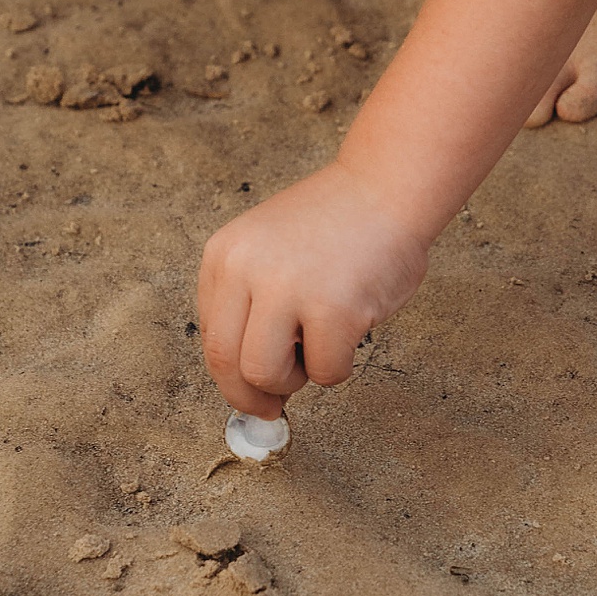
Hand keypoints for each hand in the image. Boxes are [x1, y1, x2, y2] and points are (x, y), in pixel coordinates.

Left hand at [197, 163, 427, 417]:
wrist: (385, 189)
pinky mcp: (333, 310)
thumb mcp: (266, 247)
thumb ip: (249, 300)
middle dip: (251, 396)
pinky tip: (352, 329)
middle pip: (226, 363)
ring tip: (319, 345)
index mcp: (225, 253)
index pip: (211, 335)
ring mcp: (288, 288)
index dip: (230, 373)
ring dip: (296, 378)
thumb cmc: (335, 223)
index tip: (248, 388)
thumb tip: (244, 380)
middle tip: (273, 407)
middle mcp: (246, 268)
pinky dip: (340, 365)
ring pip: (266, 375)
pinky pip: (325, 372)